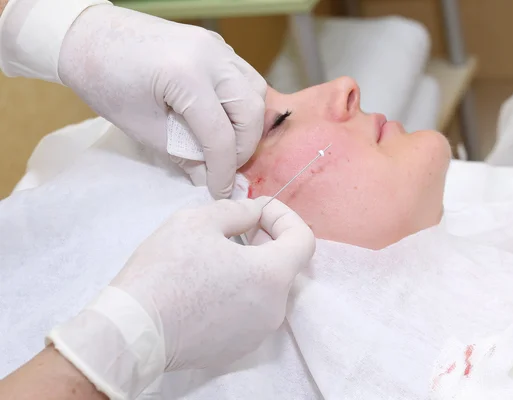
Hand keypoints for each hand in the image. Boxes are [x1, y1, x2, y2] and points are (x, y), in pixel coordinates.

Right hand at [47, 198, 314, 398]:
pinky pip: (249, 311)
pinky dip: (239, 292)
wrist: (132, 330)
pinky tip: (207, 285)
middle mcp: (274, 309)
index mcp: (272, 275)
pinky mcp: (237, 348)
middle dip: (265, 240)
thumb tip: (255, 213)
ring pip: (266, 289)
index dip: (284, 217)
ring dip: (251, 267)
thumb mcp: (199, 220)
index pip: (303, 239)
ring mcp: (257, 333)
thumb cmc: (166, 270)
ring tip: (216, 256)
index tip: (257, 211)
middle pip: (285, 265)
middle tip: (235, 228)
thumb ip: (239, 211)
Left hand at [56, 4, 265, 197]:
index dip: (223, 169)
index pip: (220, 134)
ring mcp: (216, 45)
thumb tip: (208, 179)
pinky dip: (241, 101)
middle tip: (224, 167)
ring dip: (249, 123)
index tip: (220, 191)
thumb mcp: (143, 127)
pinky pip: (244, 75)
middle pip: (251, 110)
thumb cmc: (106, 83)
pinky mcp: (215, 43)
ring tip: (227, 143)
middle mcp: (211, 56)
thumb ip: (183, 155)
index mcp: (187, 76)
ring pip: (255, 90)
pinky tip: (223, 116)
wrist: (88, 37)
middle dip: (243, 147)